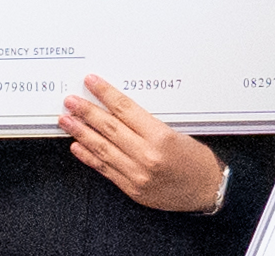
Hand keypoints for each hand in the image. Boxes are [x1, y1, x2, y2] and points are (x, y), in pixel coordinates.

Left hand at [57, 75, 229, 212]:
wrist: (208, 191)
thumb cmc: (197, 160)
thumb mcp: (177, 133)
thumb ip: (147, 125)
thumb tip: (117, 110)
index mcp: (161, 137)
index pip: (125, 109)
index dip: (105, 94)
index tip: (91, 82)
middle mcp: (147, 156)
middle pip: (110, 128)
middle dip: (86, 112)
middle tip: (70, 101)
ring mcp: (138, 175)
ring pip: (103, 149)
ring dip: (81, 133)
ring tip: (66, 121)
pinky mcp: (133, 189)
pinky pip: (106, 170)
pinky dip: (90, 157)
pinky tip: (76, 146)